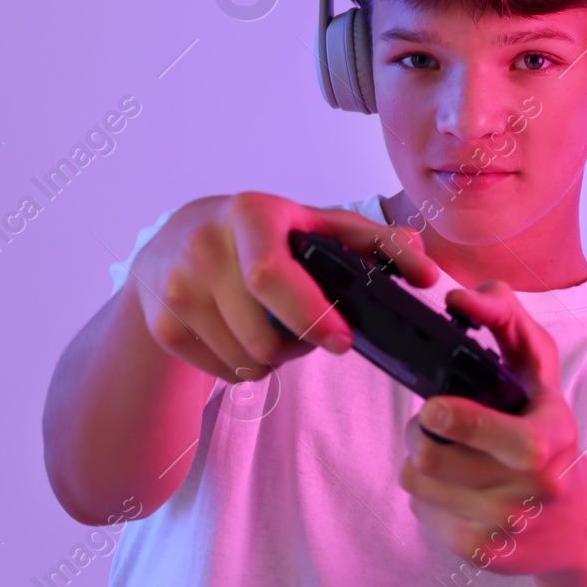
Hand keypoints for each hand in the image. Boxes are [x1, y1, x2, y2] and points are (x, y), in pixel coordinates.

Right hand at [127, 192, 439, 384]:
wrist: (173, 242)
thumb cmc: (262, 234)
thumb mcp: (316, 224)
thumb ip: (376, 243)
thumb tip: (425, 271)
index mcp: (250, 214)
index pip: (270, 274)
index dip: (311, 315)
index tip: (343, 342)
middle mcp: (203, 246)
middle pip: (262, 335)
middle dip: (300, 346)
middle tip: (317, 334)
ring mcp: (175, 288)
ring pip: (245, 360)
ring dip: (276, 360)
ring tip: (280, 331)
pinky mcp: (162, 324)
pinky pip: (224, 372)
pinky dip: (247, 367)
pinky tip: (247, 337)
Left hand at [399, 281, 586, 576]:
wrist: (582, 528)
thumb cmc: (555, 438)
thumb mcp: (545, 381)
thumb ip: (511, 325)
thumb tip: (463, 297)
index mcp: (545, 443)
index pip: (463, 424)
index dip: (441, 412)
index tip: (436, 404)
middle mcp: (527, 491)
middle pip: (428, 453)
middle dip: (422, 432)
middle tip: (435, 424)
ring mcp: (502, 528)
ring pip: (415, 482)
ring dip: (421, 461)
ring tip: (447, 452)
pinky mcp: (480, 555)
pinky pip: (421, 511)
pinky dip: (430, 495)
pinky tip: (458, 488)